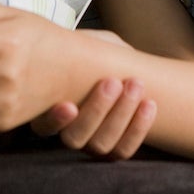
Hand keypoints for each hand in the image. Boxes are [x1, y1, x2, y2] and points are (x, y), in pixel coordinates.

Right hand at [31, 31, 155, 159]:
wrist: (123, 71)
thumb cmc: (96, 53)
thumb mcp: (86, 45)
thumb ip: (81, 47)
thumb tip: (82, 43)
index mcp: (49, 110)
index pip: (44, 126)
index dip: (56, 120)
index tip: (70, 105)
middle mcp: (67, 132)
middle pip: (75, 137)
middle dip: (97, 110)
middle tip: (113, 82)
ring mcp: (90, 144)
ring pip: (101, 144)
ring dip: (121, 115)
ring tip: (136, 84)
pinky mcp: (115, 149)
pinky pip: (124, 150)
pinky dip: (139, 129)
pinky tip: (149, 104)